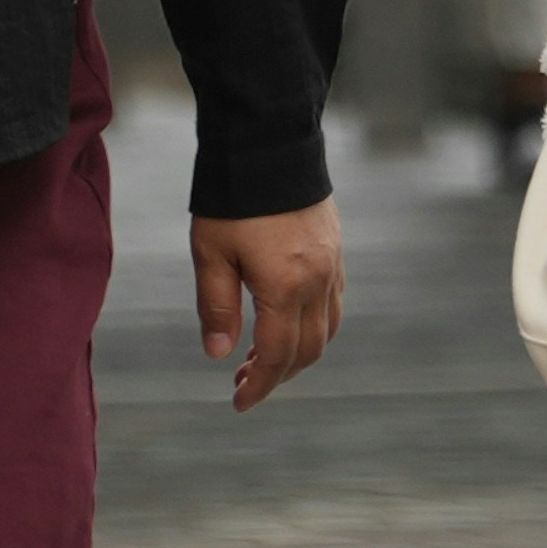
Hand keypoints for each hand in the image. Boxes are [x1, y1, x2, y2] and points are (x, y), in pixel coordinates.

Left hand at [194, 201, 343, 412]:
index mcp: (284, 286)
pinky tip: (288, 324)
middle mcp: (316, 281)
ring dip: (298, 354)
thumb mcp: (210, 252)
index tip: (239, 404)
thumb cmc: (233, 198)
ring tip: (264, 360)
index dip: (258, 385)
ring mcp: (332, 266)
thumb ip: (216, 306)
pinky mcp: (335, 250)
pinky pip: (333, 304)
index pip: (276, 354)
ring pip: (326, 330)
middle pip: (306, 350)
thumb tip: (218, 354)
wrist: (270, 143)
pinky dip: (314, 327)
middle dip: (277, 375)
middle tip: (243, 384)